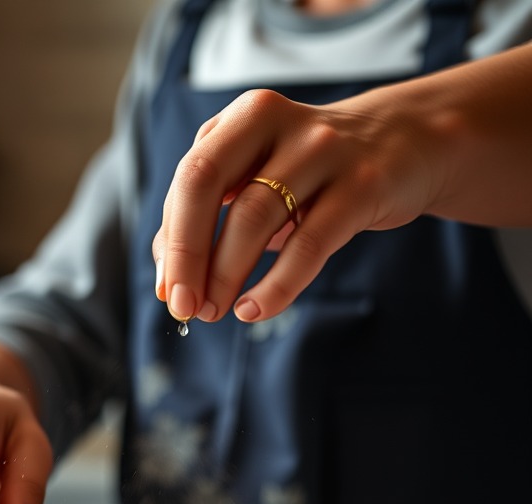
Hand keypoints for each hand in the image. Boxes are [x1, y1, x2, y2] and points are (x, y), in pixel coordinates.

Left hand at [153, 86, 439, 323]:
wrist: (409, 145)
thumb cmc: (313, 173)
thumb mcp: (257, 179)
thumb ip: (207, 216)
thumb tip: (167, 275)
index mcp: (244, 117)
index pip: (189, 178)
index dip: (171, 240)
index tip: (168, 292)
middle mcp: (278, 124)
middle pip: (206, 184)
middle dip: (188, 254)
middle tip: (184, 306)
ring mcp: (323, 150)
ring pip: (255, 217)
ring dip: (226, 275)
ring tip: (216, 311)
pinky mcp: (362, 186)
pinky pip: (309, 245)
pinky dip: (276, 286)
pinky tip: (254, 310)